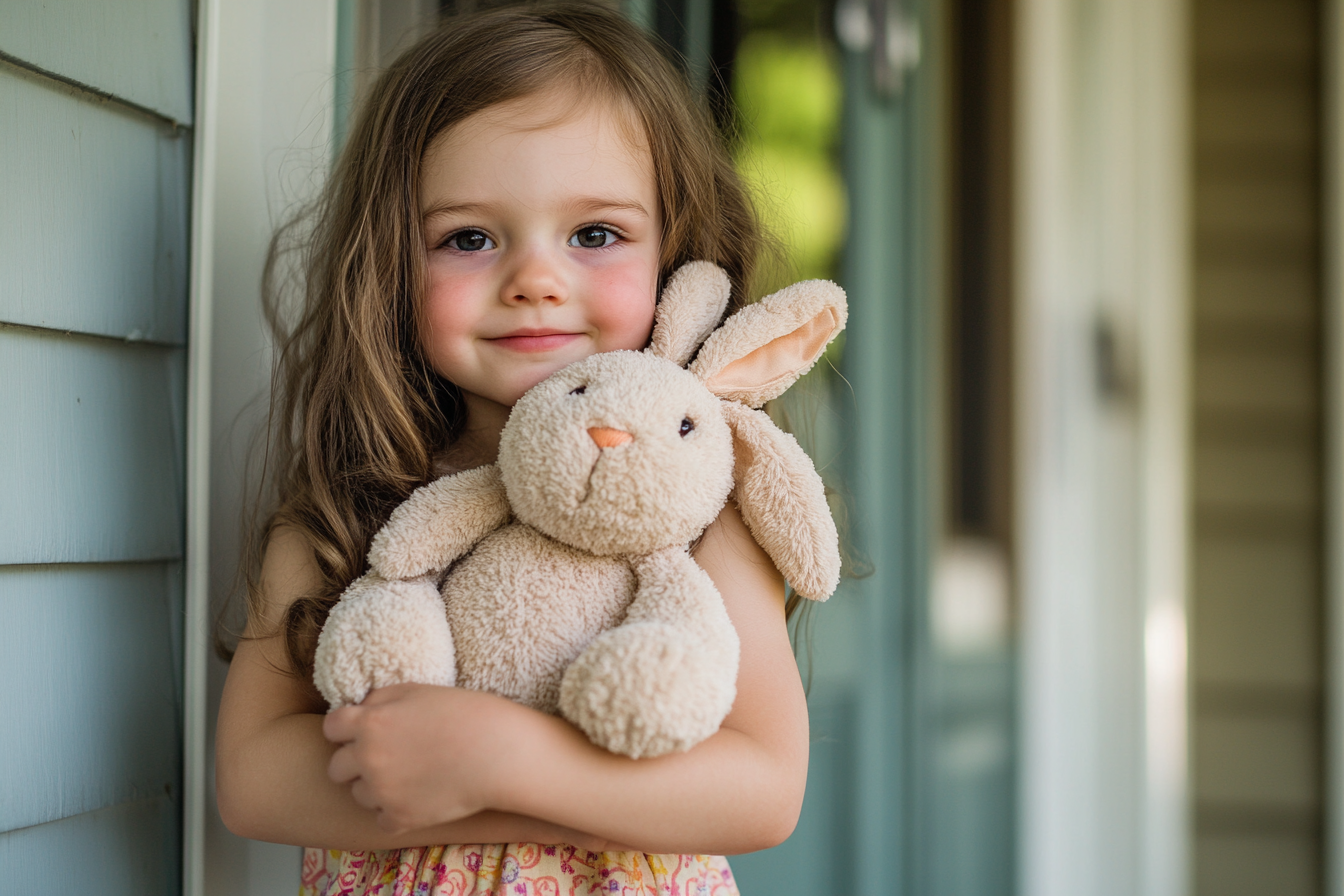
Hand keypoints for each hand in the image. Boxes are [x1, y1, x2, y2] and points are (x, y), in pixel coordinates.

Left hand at [323, 683, 520, 833]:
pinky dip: (396, 811)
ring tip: (409, 775)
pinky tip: (419, 795)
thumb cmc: (465, 714)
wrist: (499, 753)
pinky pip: (381, 819)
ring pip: (359, 795)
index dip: (346, 728)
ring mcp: (382, 792)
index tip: (363, 730)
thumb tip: (360, 709)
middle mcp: (368, 758)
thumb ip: (381, 699)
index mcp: (370, 722)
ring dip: (375, 787)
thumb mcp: (418, 691)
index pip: (331, 728)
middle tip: (386, 756)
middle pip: (337, 768)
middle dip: (355, 762)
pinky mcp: (400, 819)